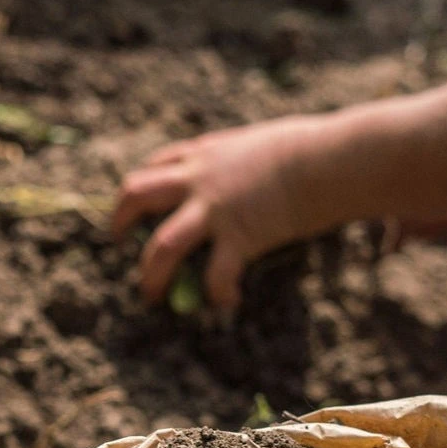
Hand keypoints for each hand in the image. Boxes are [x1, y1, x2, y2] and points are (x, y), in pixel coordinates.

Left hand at [111, 115, 327, 310]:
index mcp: (206, 152)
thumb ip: (246, 161)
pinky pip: (216, 275)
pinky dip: (218, 293)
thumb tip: (258, 171)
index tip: (137, 207)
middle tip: (118, 243)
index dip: (141, 188)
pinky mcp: (239, 237)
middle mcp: (199, 178)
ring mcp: (214, 209)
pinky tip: (228, 303)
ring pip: (162, 245)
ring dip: (151, 274)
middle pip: (137, 195)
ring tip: (150, 295)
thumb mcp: (265, 144)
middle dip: (120, 221)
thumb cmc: (313, 147)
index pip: (157, 165)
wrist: (329, 159)